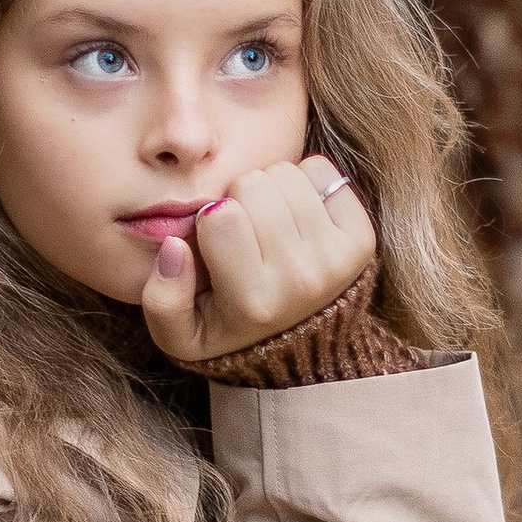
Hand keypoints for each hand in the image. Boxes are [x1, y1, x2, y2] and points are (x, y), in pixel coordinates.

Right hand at [139, 155, 376, 365]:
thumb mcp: (179, 333)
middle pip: (254, 186)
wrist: (302, 351)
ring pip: (287, 174)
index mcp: (252, 303)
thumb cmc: (228, 330)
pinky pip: (323, 171)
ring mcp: (336, 260)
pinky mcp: (361, 240)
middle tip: (245, 230)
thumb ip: (160, 297)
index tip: (216, 241)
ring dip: (271, 189)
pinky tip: (297, 216)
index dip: (210, 218)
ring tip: (269, 223)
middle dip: (240, 199)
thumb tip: (175, 246)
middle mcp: (299, 282)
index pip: (220, 216)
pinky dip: (306, 182)